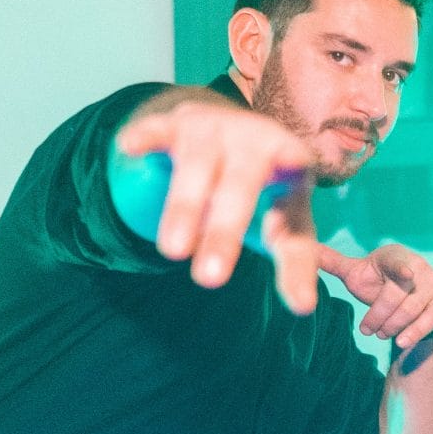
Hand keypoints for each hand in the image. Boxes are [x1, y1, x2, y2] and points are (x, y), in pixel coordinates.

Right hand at [115, 96, 319, 312]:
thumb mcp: (286, 221)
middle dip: (224, 230)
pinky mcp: (177, 126)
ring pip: (198, 167)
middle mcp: (254, 141)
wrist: (230, 130)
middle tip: (210, 279)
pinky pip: (159, 131)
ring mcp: (215, 131)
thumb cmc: (266, 190)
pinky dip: (145, 137)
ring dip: (184, 208)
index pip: (294, 173)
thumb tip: (303, 308)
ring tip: (174, 251)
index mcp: (289, 163)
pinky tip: (129, 147)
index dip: (293, 169)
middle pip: (241, 183)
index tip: (294, 164)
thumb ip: (295, 262)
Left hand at [316, 241, 432, 350]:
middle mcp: (419, 266)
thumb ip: (334, 263)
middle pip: (398, 295)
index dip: (401, 269)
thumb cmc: (376, 282)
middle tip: (367, 330)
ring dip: (394, 326)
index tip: (405, 275)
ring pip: (414, 309)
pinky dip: (416, 331)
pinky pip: (432, 318)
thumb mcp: (355, 273)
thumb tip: (307, 249)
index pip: (397, 263)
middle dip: (380, 316)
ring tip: (381, 334)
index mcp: (395, 255)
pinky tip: (402, 341)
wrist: (408, 294)